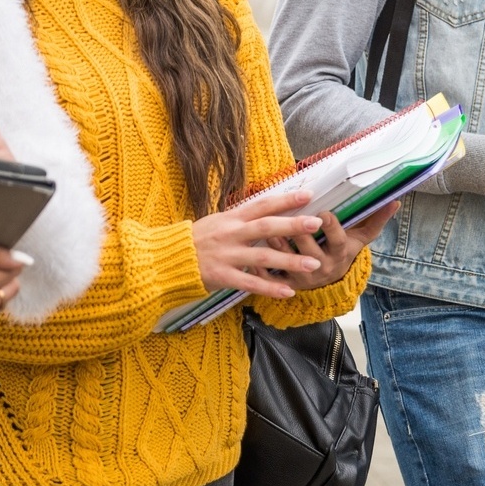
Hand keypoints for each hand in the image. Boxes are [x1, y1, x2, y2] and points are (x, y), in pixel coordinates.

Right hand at [192, 189, 326, 300]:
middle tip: (317, 223)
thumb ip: (241, 219)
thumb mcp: (217, 222)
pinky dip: (270, 288)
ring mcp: (227, 255)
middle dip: (293, 224)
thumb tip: (267, 211)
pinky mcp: (222, 276)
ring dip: (290, 261)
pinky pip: (250, 283)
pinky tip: (289, 291)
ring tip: (313, 264)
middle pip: (266, 226)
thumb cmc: (195, 240)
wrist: (167, 260)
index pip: (262, 204)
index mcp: (231, 218)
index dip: (285, 199)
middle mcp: (231, 234)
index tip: (308, 194)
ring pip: (263, 257)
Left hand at [270, 201, 398, 290]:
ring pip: (286, 257)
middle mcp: (323, 266)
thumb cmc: (343, 251)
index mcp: (340, 252)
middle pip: (307, 245)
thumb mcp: (360, 239)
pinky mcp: (288, 285)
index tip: (322, 212)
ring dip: (276, 241)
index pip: (336, 236)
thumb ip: (376, 219)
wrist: (330, 285)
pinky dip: (262, 262)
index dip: (328, 223)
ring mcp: (304, 277)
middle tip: (290, 216)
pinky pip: (272, 274)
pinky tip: (257, 247)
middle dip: (297, 230)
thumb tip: (396, 201)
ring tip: (269, 228)